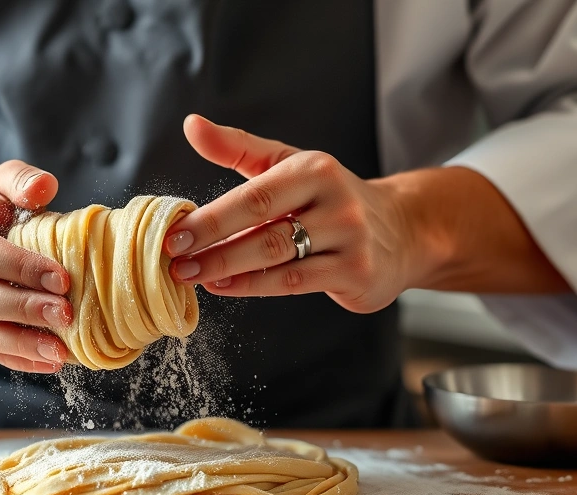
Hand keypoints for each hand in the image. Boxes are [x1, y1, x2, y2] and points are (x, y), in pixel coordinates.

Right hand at [0, 161, 73, 372]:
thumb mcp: (0, 180)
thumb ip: (21, 179)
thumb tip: (45, 187)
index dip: (22, 268)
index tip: (62, 279)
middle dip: (25, 309)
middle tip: (66, 315)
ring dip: (22, 343)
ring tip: (61, 351)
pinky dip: (18, 359)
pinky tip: (49, 362)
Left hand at [164, 115, 415, 313]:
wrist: (402, 230)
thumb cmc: (329, 198)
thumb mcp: (288, 164)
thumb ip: (238, 148)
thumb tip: (192, 125)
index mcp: (316, 169)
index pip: (255, 196)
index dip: (211, 218)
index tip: (174, 233)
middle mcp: (337, 202)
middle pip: (263, 228)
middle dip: (213, 247)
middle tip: (173, 261)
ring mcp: (350, 240)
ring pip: (277, 258)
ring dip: (228, 269)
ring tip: (191, 275)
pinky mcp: (357, 273)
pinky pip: (294, 284)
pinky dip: (254, 286)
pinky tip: (224, 285)